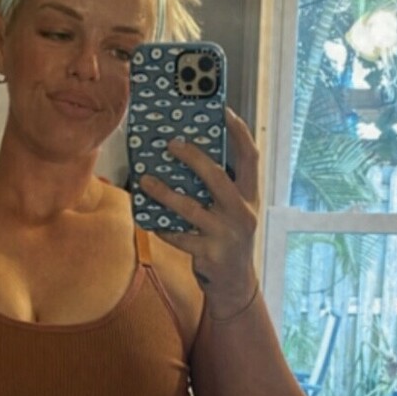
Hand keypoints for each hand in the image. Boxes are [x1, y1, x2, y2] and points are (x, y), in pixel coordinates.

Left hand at [137, 108, 259, 313]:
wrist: (235, 284)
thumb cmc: (229, 237)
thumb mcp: (234, 210)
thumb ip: (222, 186)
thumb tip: (189, 154)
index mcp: (252, 196)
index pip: (251, 157)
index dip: (239, 133)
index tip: (224, 111)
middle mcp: (242, 213)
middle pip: (218, 177)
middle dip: (193, 158)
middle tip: (171, 144)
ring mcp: (226, 234)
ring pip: (190, 208)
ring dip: (164, 193)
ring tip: (145, 180)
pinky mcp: (209, 254)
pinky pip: (178, 236)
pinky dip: (162, 227)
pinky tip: (149, 219)